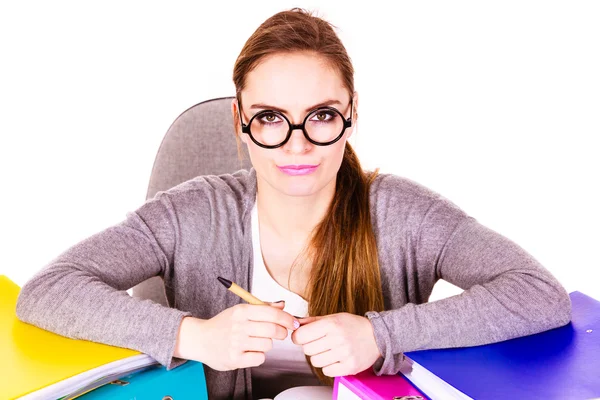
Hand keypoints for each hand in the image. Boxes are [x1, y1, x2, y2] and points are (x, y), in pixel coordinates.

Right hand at [174, 301, 298, 370]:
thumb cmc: (224, 324)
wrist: (200, 339)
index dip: (287, 319)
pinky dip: (258, 355)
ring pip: (268, 345)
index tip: (294, 323)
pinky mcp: (234, 359)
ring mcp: (236, 344)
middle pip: (273, 330)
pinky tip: (250, 351)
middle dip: (282, 332)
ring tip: (258, 341)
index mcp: (241, 311)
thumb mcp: (240, 310)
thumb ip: (263, 307)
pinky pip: (260, 358)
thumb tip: (283, 305)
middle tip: (280, 333)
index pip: (272, 313)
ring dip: (268, 344)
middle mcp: (238, 326)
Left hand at [291, 313, 381, 376]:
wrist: (377, 336)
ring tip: (329, 351)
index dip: (298, 337)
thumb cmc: (354, 326)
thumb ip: (313, 321)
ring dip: (319, 357)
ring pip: (315, 361)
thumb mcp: (333, 317)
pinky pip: (326, 371)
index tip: (301, 338)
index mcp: (331, 324)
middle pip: (307, 350)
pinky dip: (328, 366)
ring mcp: (344, 353)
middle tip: (320, 343)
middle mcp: (337, 338)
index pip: (301, 335)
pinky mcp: (349, 366)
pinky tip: (335, 359)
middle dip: (310, 347)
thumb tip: (295, 324)